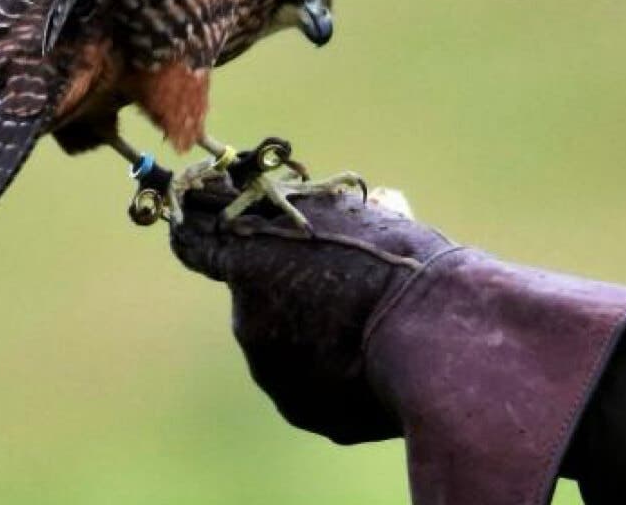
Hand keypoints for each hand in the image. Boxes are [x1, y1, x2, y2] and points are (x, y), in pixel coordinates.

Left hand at [170, 182, 419, 443]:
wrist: (431, 334)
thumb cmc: (394, 261)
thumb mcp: (341, 217)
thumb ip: (299, 222)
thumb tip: (289, 217)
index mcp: (248, 259)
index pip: (194, 245)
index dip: (198, 239)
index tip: (195, 234)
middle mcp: (245, 316)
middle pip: (259, 301)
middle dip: (293, 297)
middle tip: (346, 292)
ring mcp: (268, 367)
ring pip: (287, 346)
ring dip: (317, 338)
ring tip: (371, 332)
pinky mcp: (298, 407)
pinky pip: (310, 385)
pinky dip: (334, 376)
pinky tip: (373, 366)